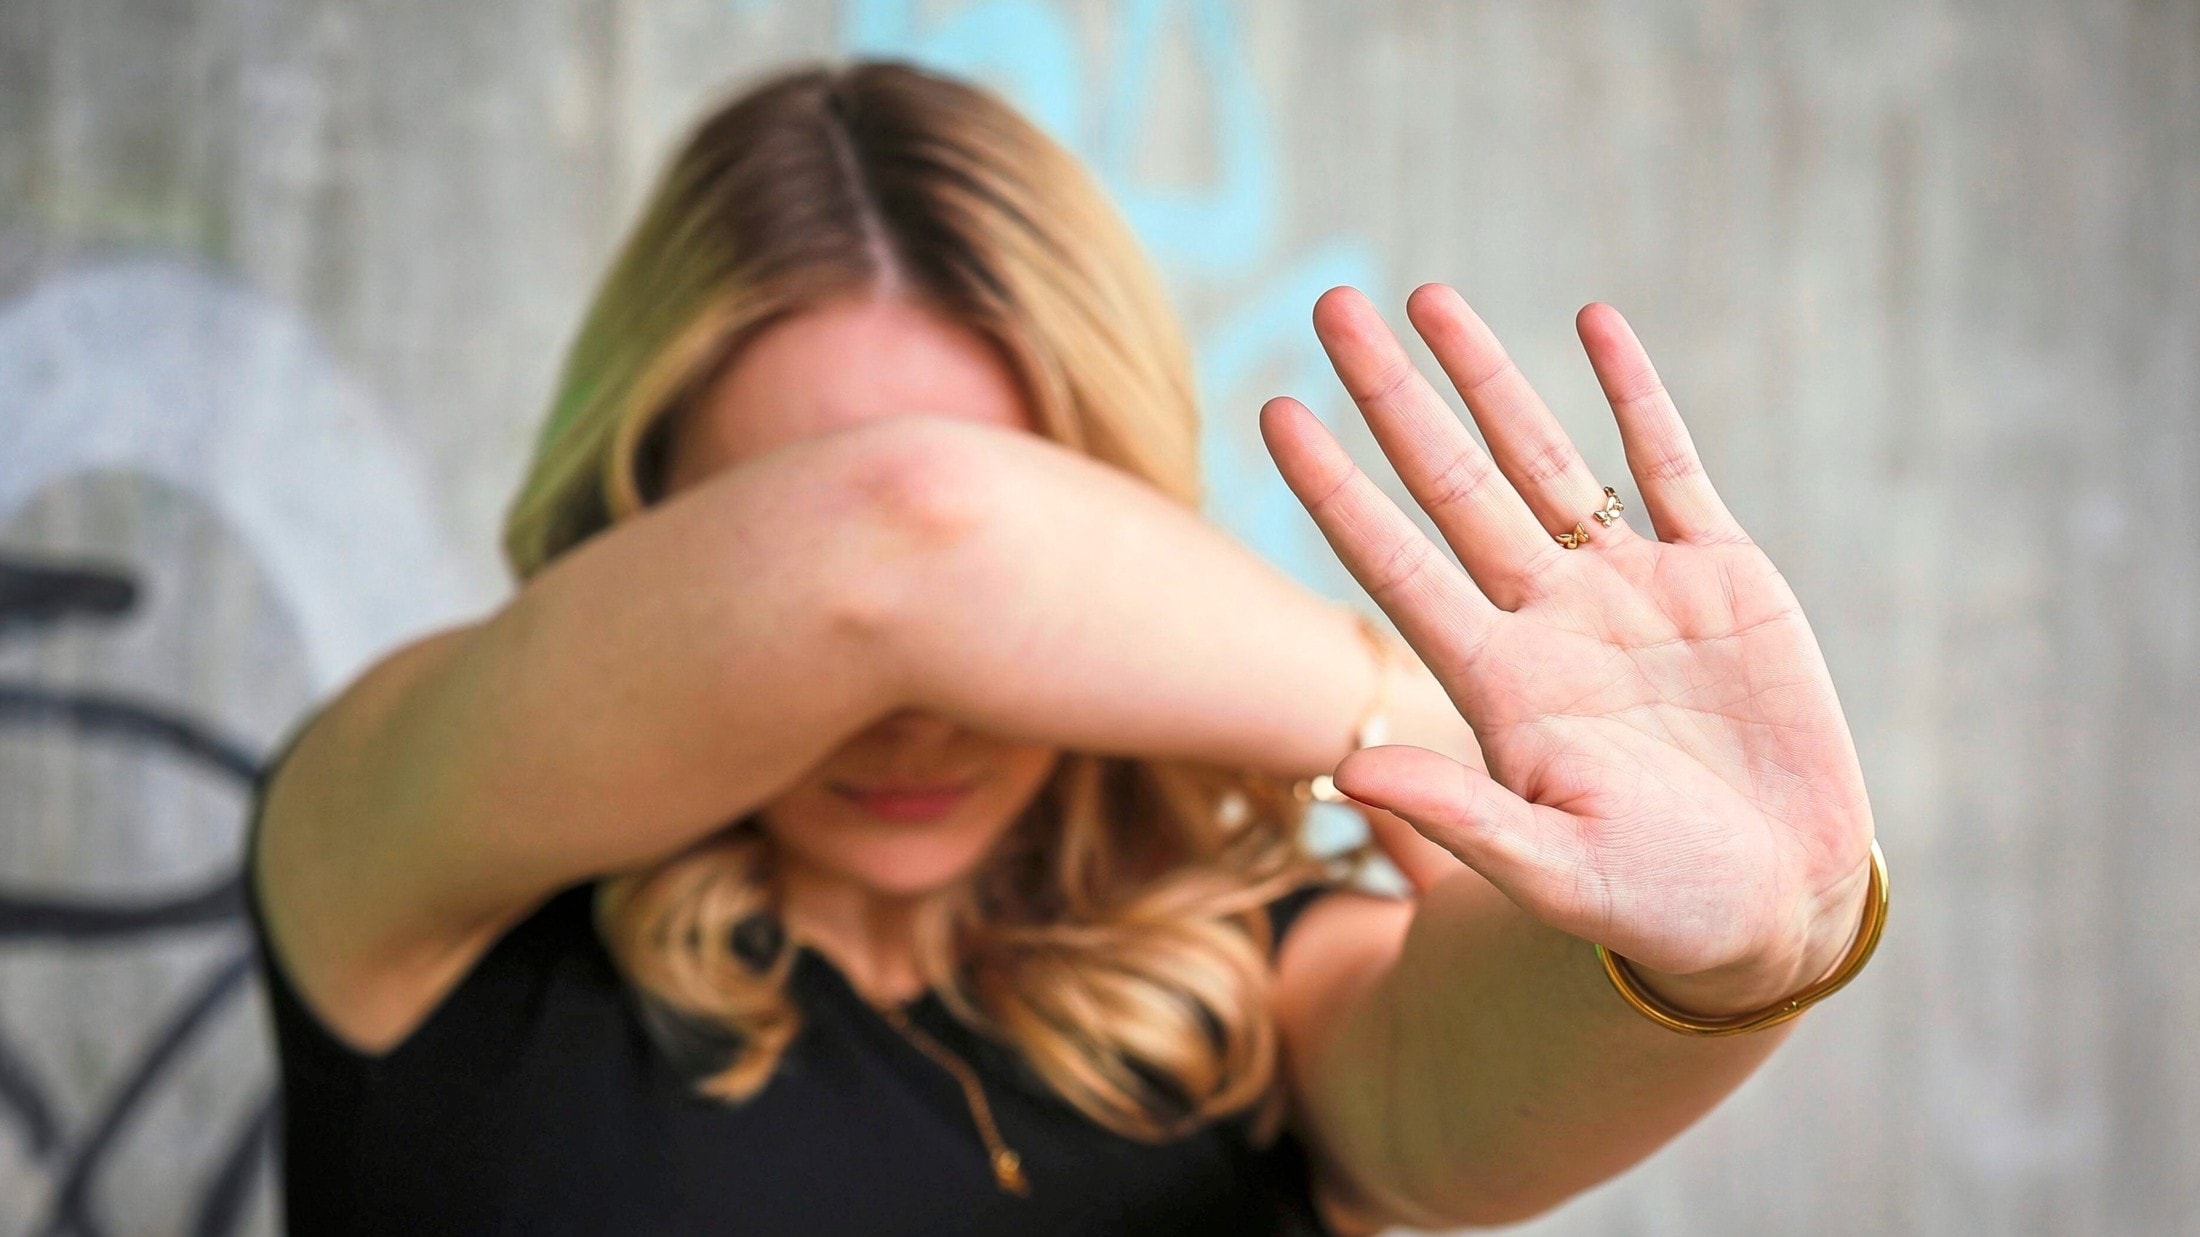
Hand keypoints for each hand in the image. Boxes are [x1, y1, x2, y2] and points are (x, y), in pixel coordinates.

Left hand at [1261, 285, 1876, 1014]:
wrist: (1781, 904)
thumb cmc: (1658, 906)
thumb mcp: (1555, 870)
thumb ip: (1458, 815)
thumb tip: (1344, 776)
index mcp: (1498, 682)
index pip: (1393, 562)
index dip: (1334, 489)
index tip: (1273, 411)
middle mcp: (1548, 619)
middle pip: (1449, 482)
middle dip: (1390, 396)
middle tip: (1332, 305)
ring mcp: (1631, 590)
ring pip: (1543, 457)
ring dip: (1487, 376)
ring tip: (1428, 296)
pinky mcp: (1721, 576)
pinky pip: (1668, 465)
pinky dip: (1633, 393)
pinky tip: (1592, 322)